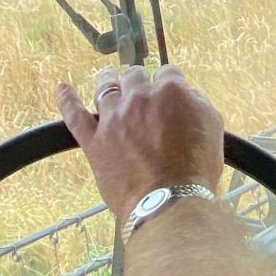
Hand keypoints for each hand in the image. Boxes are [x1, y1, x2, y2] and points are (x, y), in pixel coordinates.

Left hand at [57, 64, 224, 226]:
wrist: (168, 202)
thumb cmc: (195, 170)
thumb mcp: (213, 128)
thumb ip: (199, 103)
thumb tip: (188, 94)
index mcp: (171, 92)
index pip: (169, 73)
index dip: (171, 82)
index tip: (171, 92)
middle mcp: (139, 98)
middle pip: (135, 75)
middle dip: (140, 79)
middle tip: (142, 88)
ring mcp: (113, 118)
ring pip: (106, 87)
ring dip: (108, 79)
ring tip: (108, 77)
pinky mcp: (94, 141)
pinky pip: (74, 116)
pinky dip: (67, 100)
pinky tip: (62, 89)